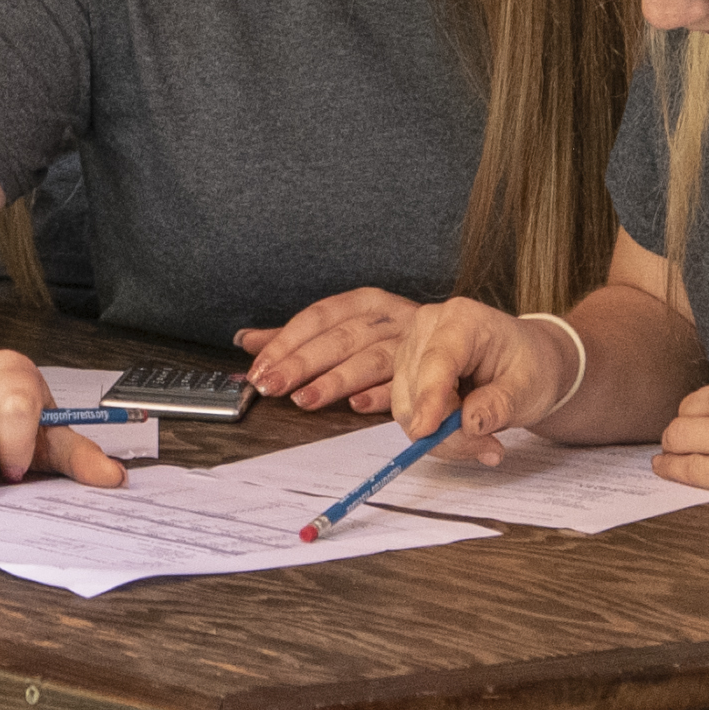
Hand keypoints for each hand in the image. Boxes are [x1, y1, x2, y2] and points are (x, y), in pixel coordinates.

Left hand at [236, 288, 419, 411]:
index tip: (261, 366)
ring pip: (370, 360)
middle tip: (273, 386)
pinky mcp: (432, 374)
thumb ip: (296, 336)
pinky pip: (405, 385)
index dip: (287, 341)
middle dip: (302, 363)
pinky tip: (358, 406)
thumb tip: (247, 340)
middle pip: (340, 338)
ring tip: (306, 400)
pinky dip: (382, 395)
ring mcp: (412, 347)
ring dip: (337, 380)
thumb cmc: (390, 336)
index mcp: (365, 303)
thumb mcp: (344, 327)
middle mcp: (389, 319)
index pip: (319, 317)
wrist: (461, 341)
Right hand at [379, 299, 585, 464]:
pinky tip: (468, 436)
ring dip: (443, 438)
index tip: (426, 432)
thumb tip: (469, 423)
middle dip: (447, 431)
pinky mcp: (407, 373)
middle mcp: (427, 328)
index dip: (429, 397)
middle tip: (490, 449)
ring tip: (486, 443)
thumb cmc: (530, 365)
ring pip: (407, 407)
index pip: (436, 360)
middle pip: (416, 389)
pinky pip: (409, 414)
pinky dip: (436, 435)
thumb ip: (500, 404)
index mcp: (462, 319)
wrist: (528, 360)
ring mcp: (412, 349)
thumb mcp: (530, 386)